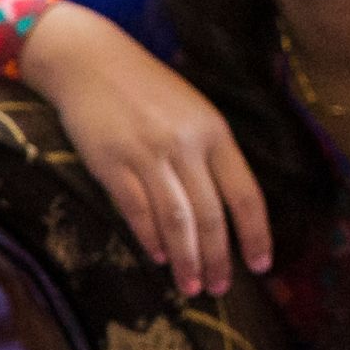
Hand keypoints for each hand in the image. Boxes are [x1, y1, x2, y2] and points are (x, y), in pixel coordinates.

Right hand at [16, 3, 272, 296]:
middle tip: (219, 289)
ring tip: (190, 287)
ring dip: (186, 259)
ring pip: (177, 220)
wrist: (88, 60)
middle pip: (211, 215)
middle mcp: (186, 145)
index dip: (256, 234)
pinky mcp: (112, 162)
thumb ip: (207, 152)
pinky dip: (149, 237)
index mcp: (214, 132)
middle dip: (217, 259)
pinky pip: (137, 209)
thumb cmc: (142, 87)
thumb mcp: (190, 111)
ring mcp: (148, 154)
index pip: (245, 194)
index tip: (261, 265)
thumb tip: (221, 203)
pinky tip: (157, 256)